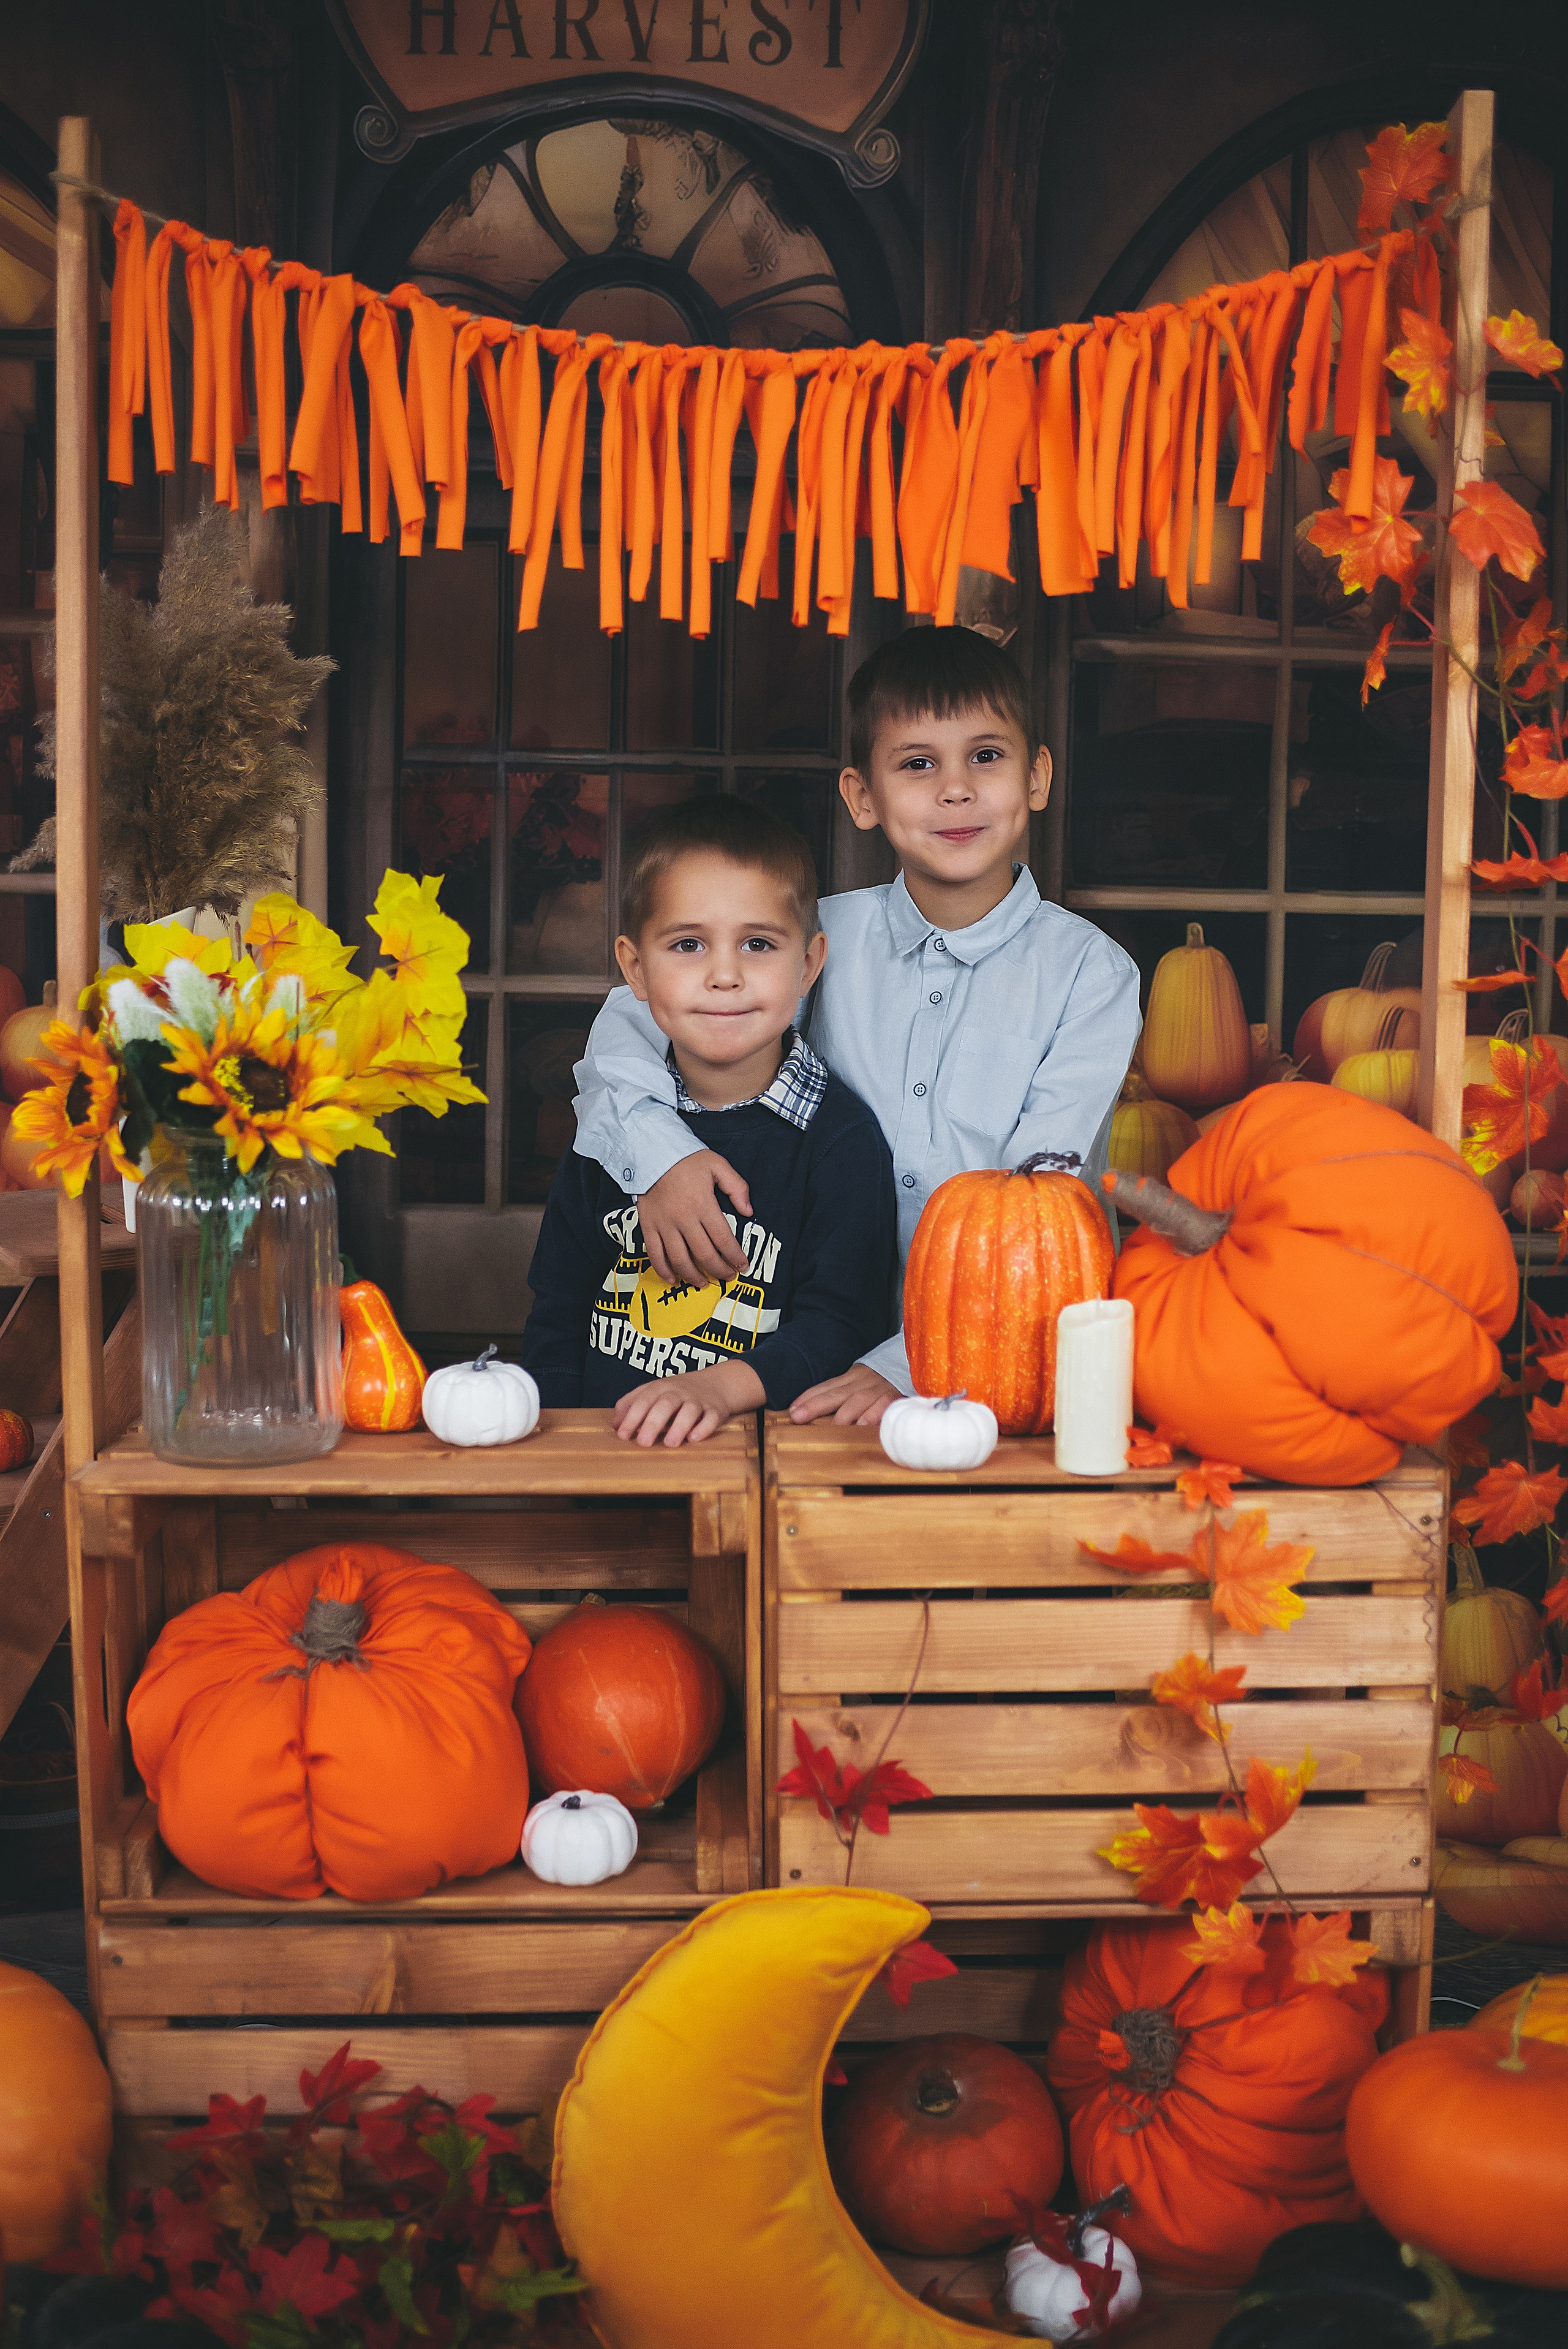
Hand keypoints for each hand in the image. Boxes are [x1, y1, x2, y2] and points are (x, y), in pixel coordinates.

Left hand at [613, 1360, 764, 1447]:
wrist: (717, 1382)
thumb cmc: (678, 1391)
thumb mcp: (653, 1391)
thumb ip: (631, 1404)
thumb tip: (614, 1424)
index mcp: (661, 1387)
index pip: (644, 1400)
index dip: (632, 1417)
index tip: (623, 1435)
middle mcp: (679, 1392)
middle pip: (665, 1404)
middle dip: (653, 1423)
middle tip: (643, 1442)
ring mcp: (698, 1401)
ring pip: (689, 1411)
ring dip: (679, 1426)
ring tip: (670, 1443)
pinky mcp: (715, 1411)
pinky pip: (711, 1418)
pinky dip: (703, 1428)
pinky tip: (694, 1438)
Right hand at [638, 1151, 752, 1285]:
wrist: (651, 1152)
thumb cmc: (686, 1159)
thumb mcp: (717, 1165)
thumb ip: (737, 1187)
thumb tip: (748, 1211)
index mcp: (703, 1204)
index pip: (723, 1239)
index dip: (735, 1257)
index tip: (743, 1266)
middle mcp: (683, 1218)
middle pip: (704, 1254)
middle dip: (719, 1270)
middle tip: (728, 1277)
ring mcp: (664, 1224)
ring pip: (680, 1260)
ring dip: (694, 1276)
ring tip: (704, 1282)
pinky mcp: (648, 1226)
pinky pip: (655, 1254)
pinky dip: (664, 1270)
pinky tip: (673, 1279)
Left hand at [788, 1364, 901, 1426]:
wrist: (918, 1364)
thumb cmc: (886, 1380)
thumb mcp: (863, 1380)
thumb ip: (845, 1393)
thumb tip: (817, 1410)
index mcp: (854, 1376)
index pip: (827, 1387)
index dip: (808, 1397)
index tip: (792, 1410)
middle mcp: (864, 1381)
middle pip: (836, 1393)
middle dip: (816, 1405)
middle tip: (798, 1417)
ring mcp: (880, 1389)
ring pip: (858, 1400)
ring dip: (843, 1415)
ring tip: (830, 1428)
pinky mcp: (897, 1398)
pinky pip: (883, 1407)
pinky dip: (872, 1416)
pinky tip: (862, 1426)